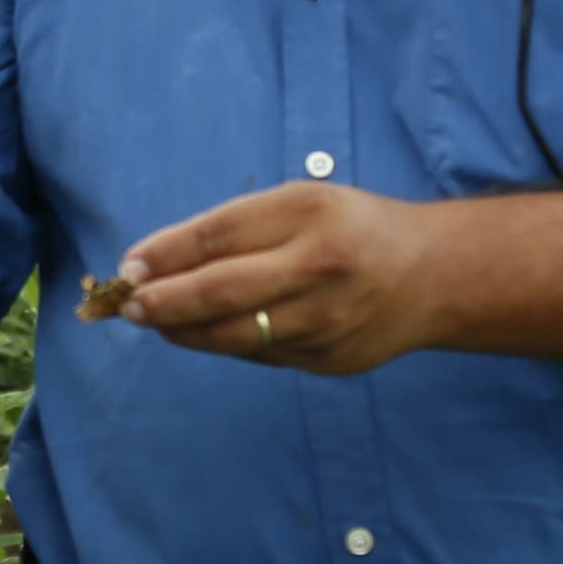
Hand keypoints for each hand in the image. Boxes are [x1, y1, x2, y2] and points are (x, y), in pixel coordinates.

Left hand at [106, 183, 460, 375]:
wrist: (434, 276)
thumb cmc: (351, 229)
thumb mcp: (301, 204)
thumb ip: (235, 228)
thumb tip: (155, 261)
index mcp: (309, 213)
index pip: (220, 234)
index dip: (166, 254)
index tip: (129, 266)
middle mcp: (320, 266)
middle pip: (221, 292)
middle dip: (163, 302)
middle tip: (129, 306)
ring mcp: (327, 320)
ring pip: (235, 335)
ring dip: (184, 331)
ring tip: (154, 321)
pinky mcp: (330, 360)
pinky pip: (260, 355)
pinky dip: (225, 343)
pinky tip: (202, 332)